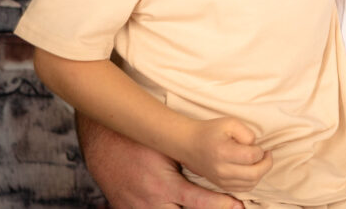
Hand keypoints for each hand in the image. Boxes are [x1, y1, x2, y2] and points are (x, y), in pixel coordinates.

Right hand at [76, 113, 245, 208]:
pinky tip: (179, 206)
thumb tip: (220, 164)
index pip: (199, 202)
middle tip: (233, 207)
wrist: (106, 147)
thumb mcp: (168, 150)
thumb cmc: (141, 143)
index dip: (221, 205)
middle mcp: (153, 203)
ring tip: (211, 206)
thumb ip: (190, 162)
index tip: (238, 205)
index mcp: (164, 186)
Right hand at [180, 117, 272, 192]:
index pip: (252, 156)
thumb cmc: (211, 131)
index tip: (259, 145)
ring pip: (251, 184)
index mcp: (223, 152)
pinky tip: (252, 168)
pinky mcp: (221, 185)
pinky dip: (252, 180)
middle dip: (266, 164)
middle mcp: (222, 170)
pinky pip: (243, 188)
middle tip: (267, 154)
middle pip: (254, 174)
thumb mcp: (230, 123)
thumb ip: (247, 133)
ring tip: (259, 160)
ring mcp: (221, 180)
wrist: (189, 144)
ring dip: (261, 173)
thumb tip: (256, 146)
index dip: (261, 150)